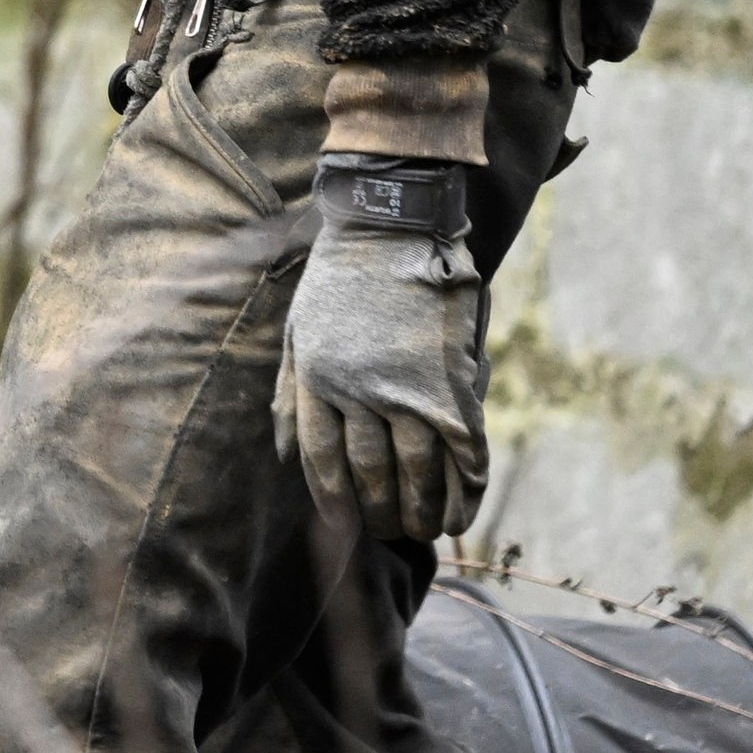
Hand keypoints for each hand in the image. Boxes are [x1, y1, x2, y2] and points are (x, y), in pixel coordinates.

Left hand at [273, 167, 490, 549]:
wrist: (392, 220)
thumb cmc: (341, 276)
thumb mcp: (298, 329)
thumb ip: (288, 394)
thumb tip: (283, 457)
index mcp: (316, 378)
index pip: (322, 461)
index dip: (336, 502)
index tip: (347, 527)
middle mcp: (358, 389)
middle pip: (371, 473)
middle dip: (384, 512)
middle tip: (395, 532)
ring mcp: (407, 385)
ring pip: (419, 469)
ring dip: (427, 508)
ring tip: (430, 529)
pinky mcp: (450, 377)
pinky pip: (463, 446)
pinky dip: (468, 483)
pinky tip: (466, 506)